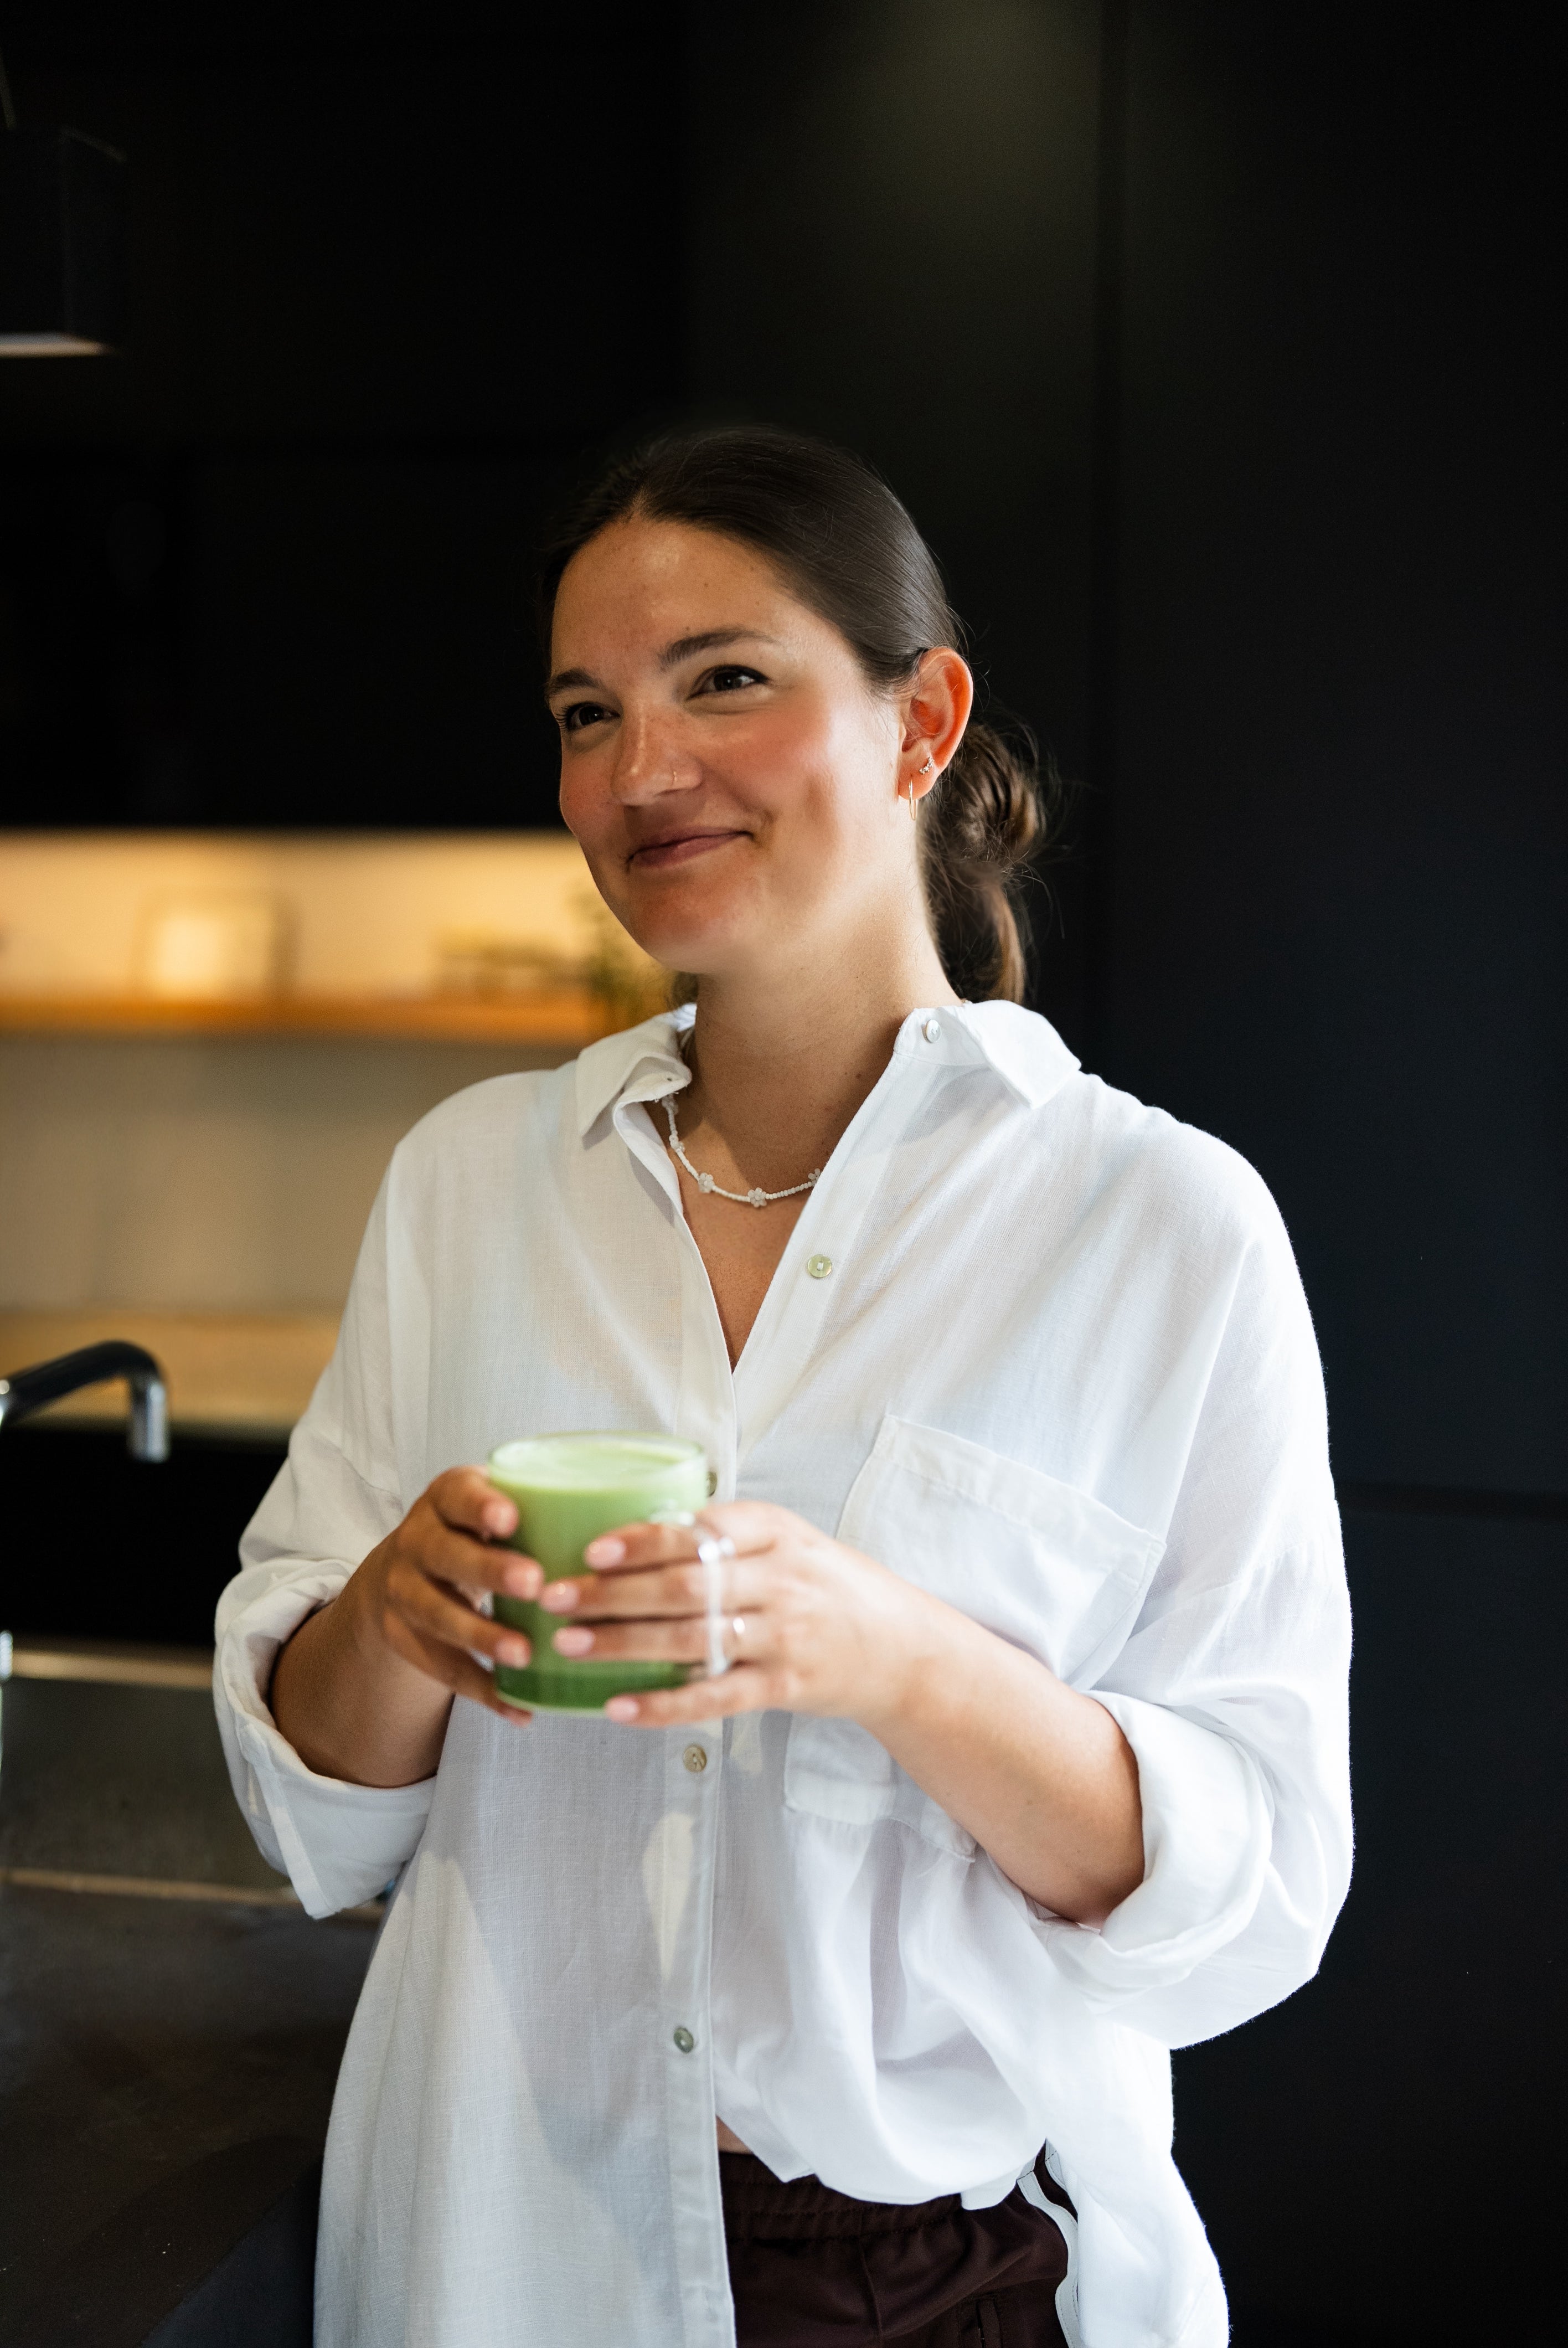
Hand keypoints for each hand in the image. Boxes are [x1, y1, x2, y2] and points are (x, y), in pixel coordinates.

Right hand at [347, 1466, 546, 1723]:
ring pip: (437, 1614)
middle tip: (535, 1585)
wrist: (410, 1571)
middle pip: (445, 1554)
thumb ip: (547, 1509)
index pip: (457, 1494)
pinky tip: (519, 1709)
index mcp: (446, 1498)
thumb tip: (645, 1518)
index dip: (480, 1505)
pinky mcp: (402, 1637)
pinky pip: (441, 1668)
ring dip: (482, 1637)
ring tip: (524, 1654)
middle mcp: (416, 1540)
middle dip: (489, 1570)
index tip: (513, 1518)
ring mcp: (403, 1590)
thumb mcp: (499, 1507)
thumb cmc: (482, 1534)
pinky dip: (481, 1690)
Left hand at [536, 1501, 938, 1727]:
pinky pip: (715, 1698)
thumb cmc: (826, 1586)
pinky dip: (663, 1706)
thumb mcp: (788, 1541)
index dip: (644, 1540)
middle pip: (685, 1586)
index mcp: (776, 1532)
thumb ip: (725, 1535)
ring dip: (622, 1643)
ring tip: (568, 1644)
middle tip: (554, 1598)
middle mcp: (781, 1580)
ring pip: (691, 1640)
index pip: (702, 1530)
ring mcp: (784, 1635)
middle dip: (612, 1594)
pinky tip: (618, 1707)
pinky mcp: (784, 1686)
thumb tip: (637, 1528)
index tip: (592, 1549)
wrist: (900, 1647)